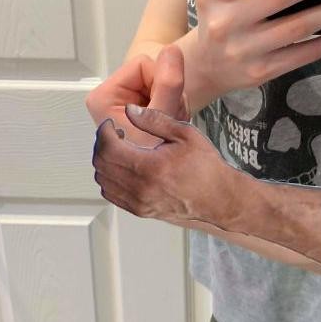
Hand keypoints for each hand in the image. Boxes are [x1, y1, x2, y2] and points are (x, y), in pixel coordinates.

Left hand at [92, 47, 235, 222]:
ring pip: (103, 181)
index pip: (109, 148)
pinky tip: (123, 168)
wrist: (219, 198)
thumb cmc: (207, 168)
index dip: (105, 132)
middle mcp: (140, 189)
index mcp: (149, 168)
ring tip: (119, 150)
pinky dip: (110, 179)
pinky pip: (112, 194)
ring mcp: (139, 203)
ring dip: (105, 162)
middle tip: (113, 134)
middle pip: (102, 164)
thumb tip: (130, 110)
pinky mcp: (140, 211)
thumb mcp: (185, 134)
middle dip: (102, 145)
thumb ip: (155, 120)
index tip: (111, 124)